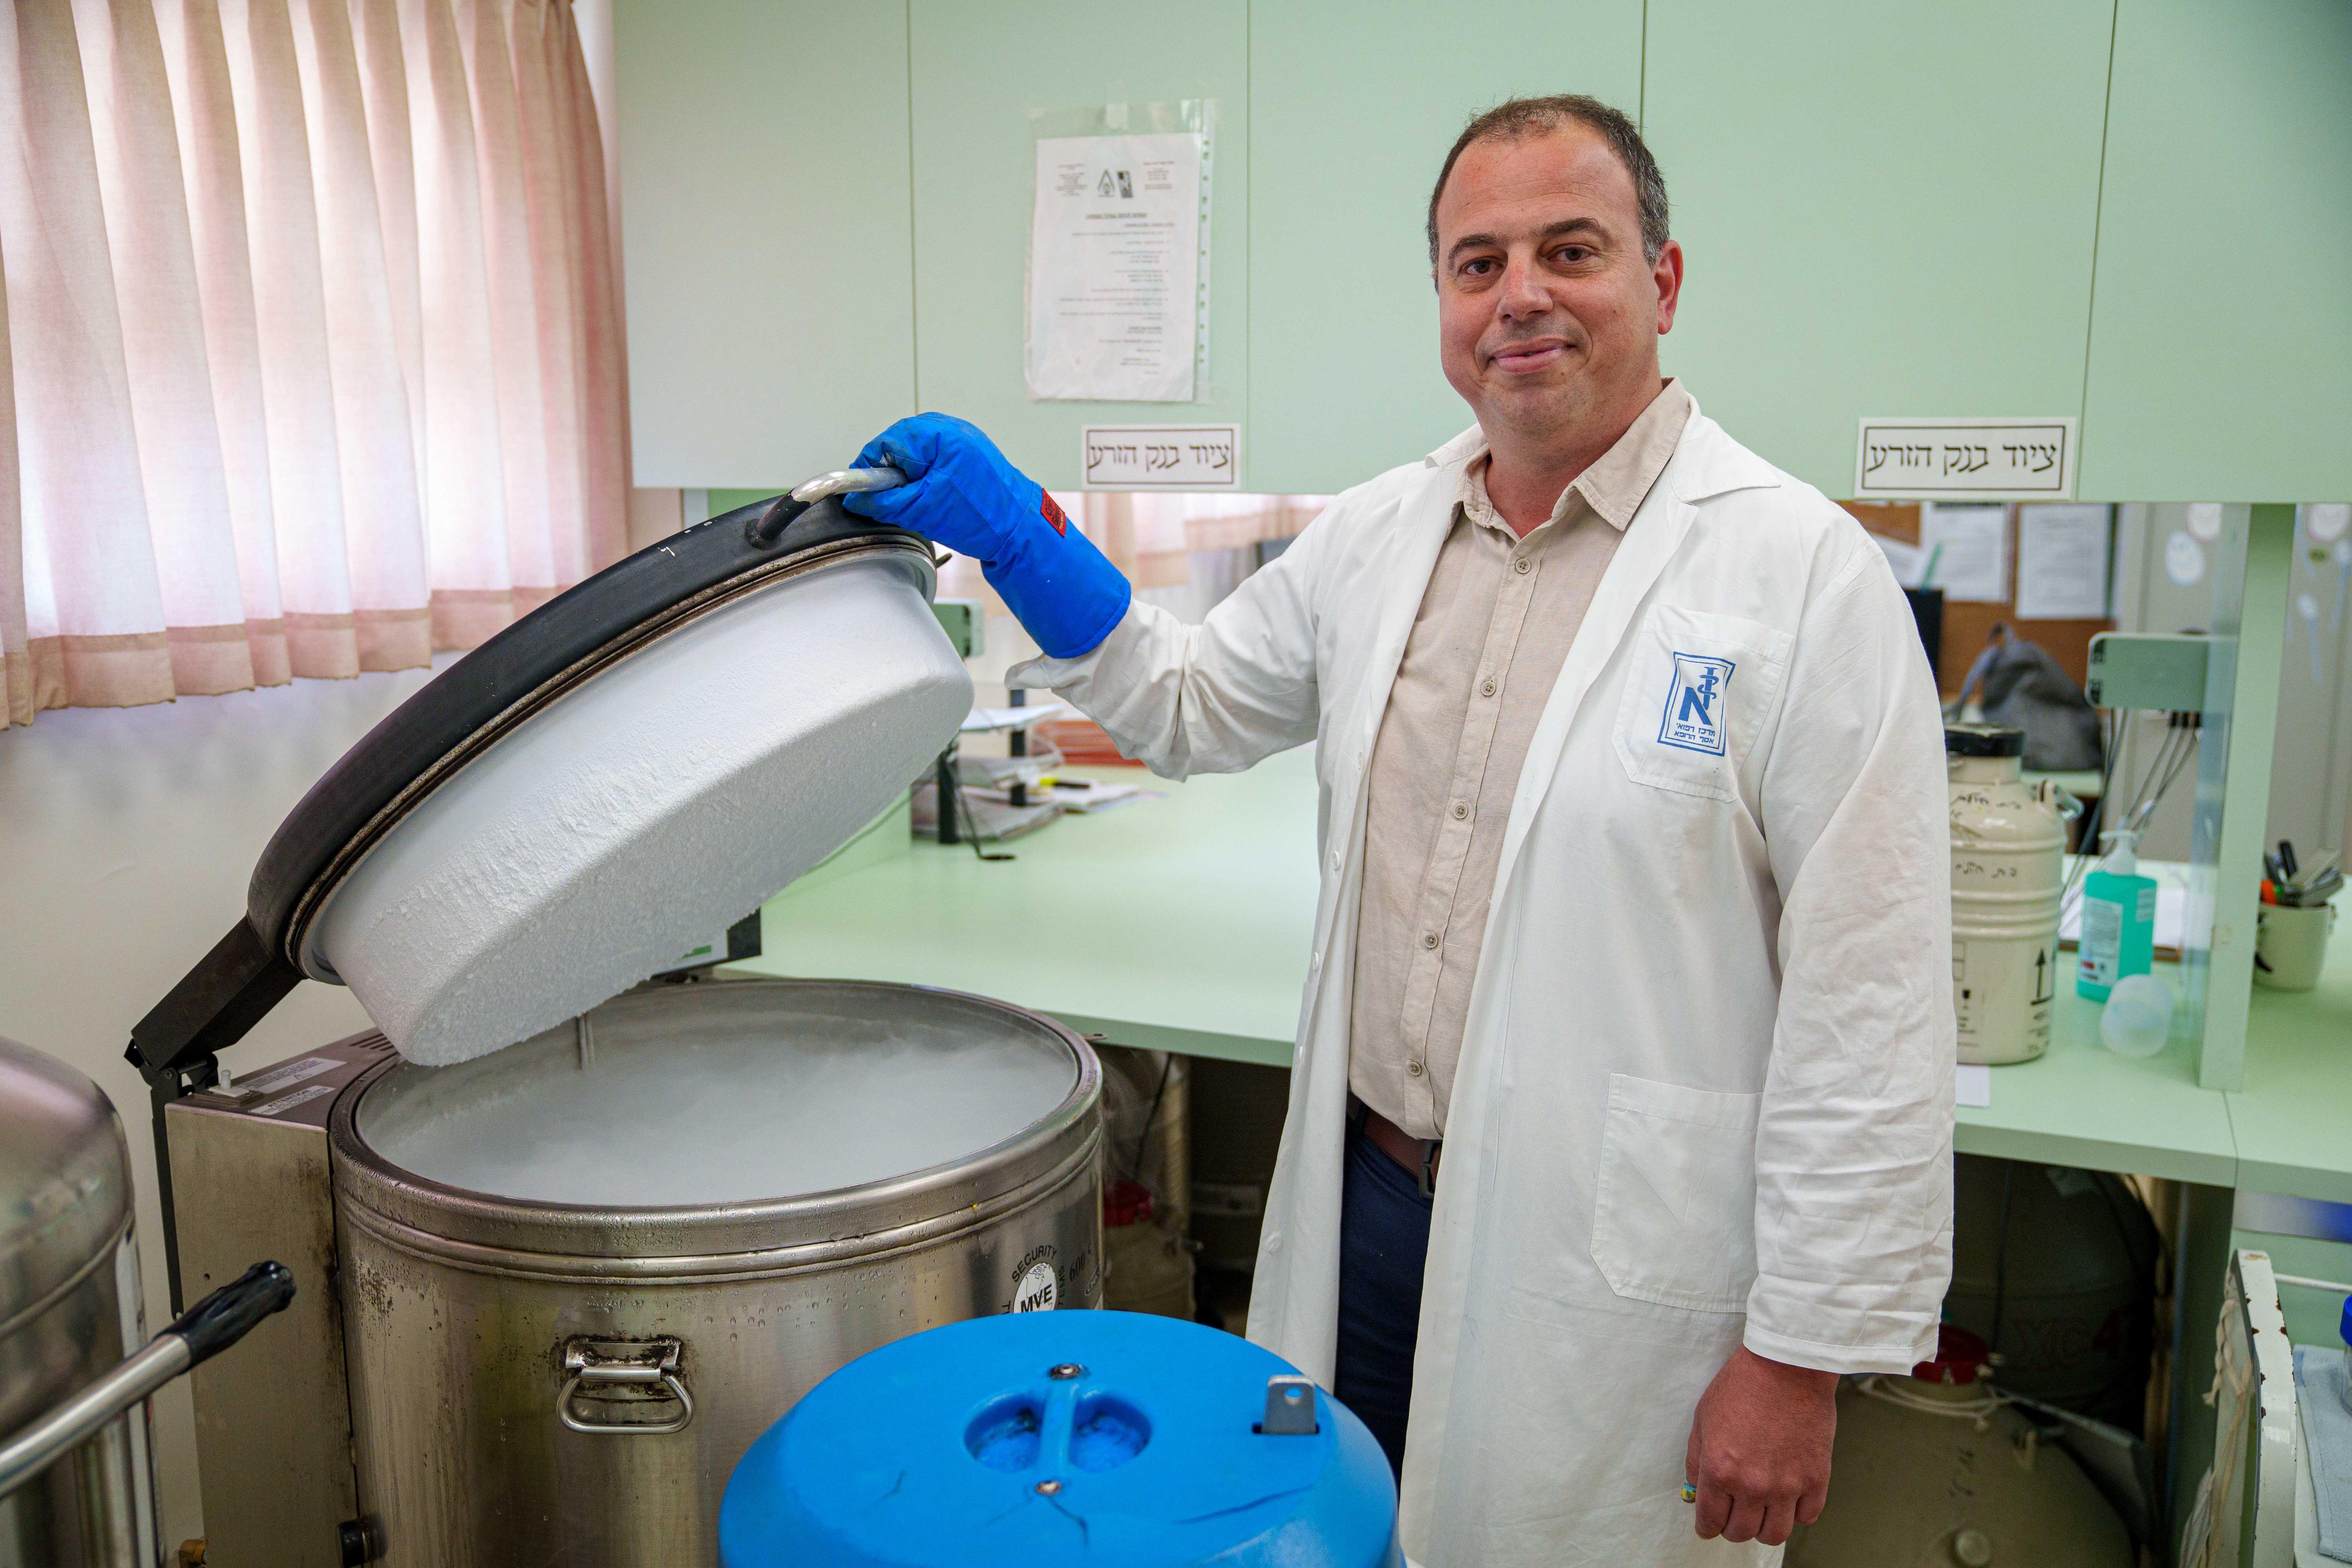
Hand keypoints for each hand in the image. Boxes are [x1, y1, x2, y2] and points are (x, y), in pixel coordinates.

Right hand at [840, 412, 1130, 659]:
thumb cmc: (983, 518)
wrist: (1022, 531)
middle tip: (893, 503)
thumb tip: (856, 497)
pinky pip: (936, 462)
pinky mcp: (971, 455)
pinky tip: (935, 501)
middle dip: (892, 476)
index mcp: (938, 433)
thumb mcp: (921, 510)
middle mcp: (951, 430)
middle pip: (900, 448)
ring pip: (918, 457)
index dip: (868, 470)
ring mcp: (963, 440)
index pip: (885, 443)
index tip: (861, 492)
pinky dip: (928, 480)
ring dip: (911, 480)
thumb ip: (882, 500)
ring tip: (921, 505)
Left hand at [1683, 1345, 1836, 1545]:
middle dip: (1731, 1527)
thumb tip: (1696, 1492)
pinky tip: (1788, 1498)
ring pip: (1774, 1534)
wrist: (1786, 1367)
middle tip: (1733, 1514)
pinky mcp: (1815, 1480)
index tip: (1708, 1526)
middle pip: (1740, 1532)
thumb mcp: (1702, 1419)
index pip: (1709, 1521)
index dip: (1706, 1527)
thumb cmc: (1742, 1386)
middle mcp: (1752, 1485)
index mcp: (1719, 1470)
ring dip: (1763, 1527)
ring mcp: (1786, 1486)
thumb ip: (1696, 1460)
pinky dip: (1795, 1513)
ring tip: (1760, 1512)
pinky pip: (1806, 1517)